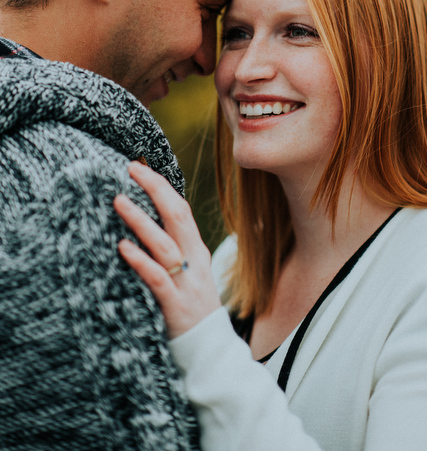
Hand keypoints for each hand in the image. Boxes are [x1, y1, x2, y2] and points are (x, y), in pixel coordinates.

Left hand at [114, 161, 221, 338]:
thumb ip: (171, 251)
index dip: (161, 186)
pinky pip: (158, 279)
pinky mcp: (176, 307)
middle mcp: (194, 262)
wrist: (212, 356)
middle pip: (177, 216)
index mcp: (196, 251)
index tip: (139, 166)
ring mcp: (187, 284)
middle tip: (130, 170)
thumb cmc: (190, 312)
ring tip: (119, 201)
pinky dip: (141, 261)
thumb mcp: (187, 275)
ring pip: (165, 244)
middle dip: (154, 189)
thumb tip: (142, 224)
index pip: (181, 209)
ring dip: (141, 221)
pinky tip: (123, 249)